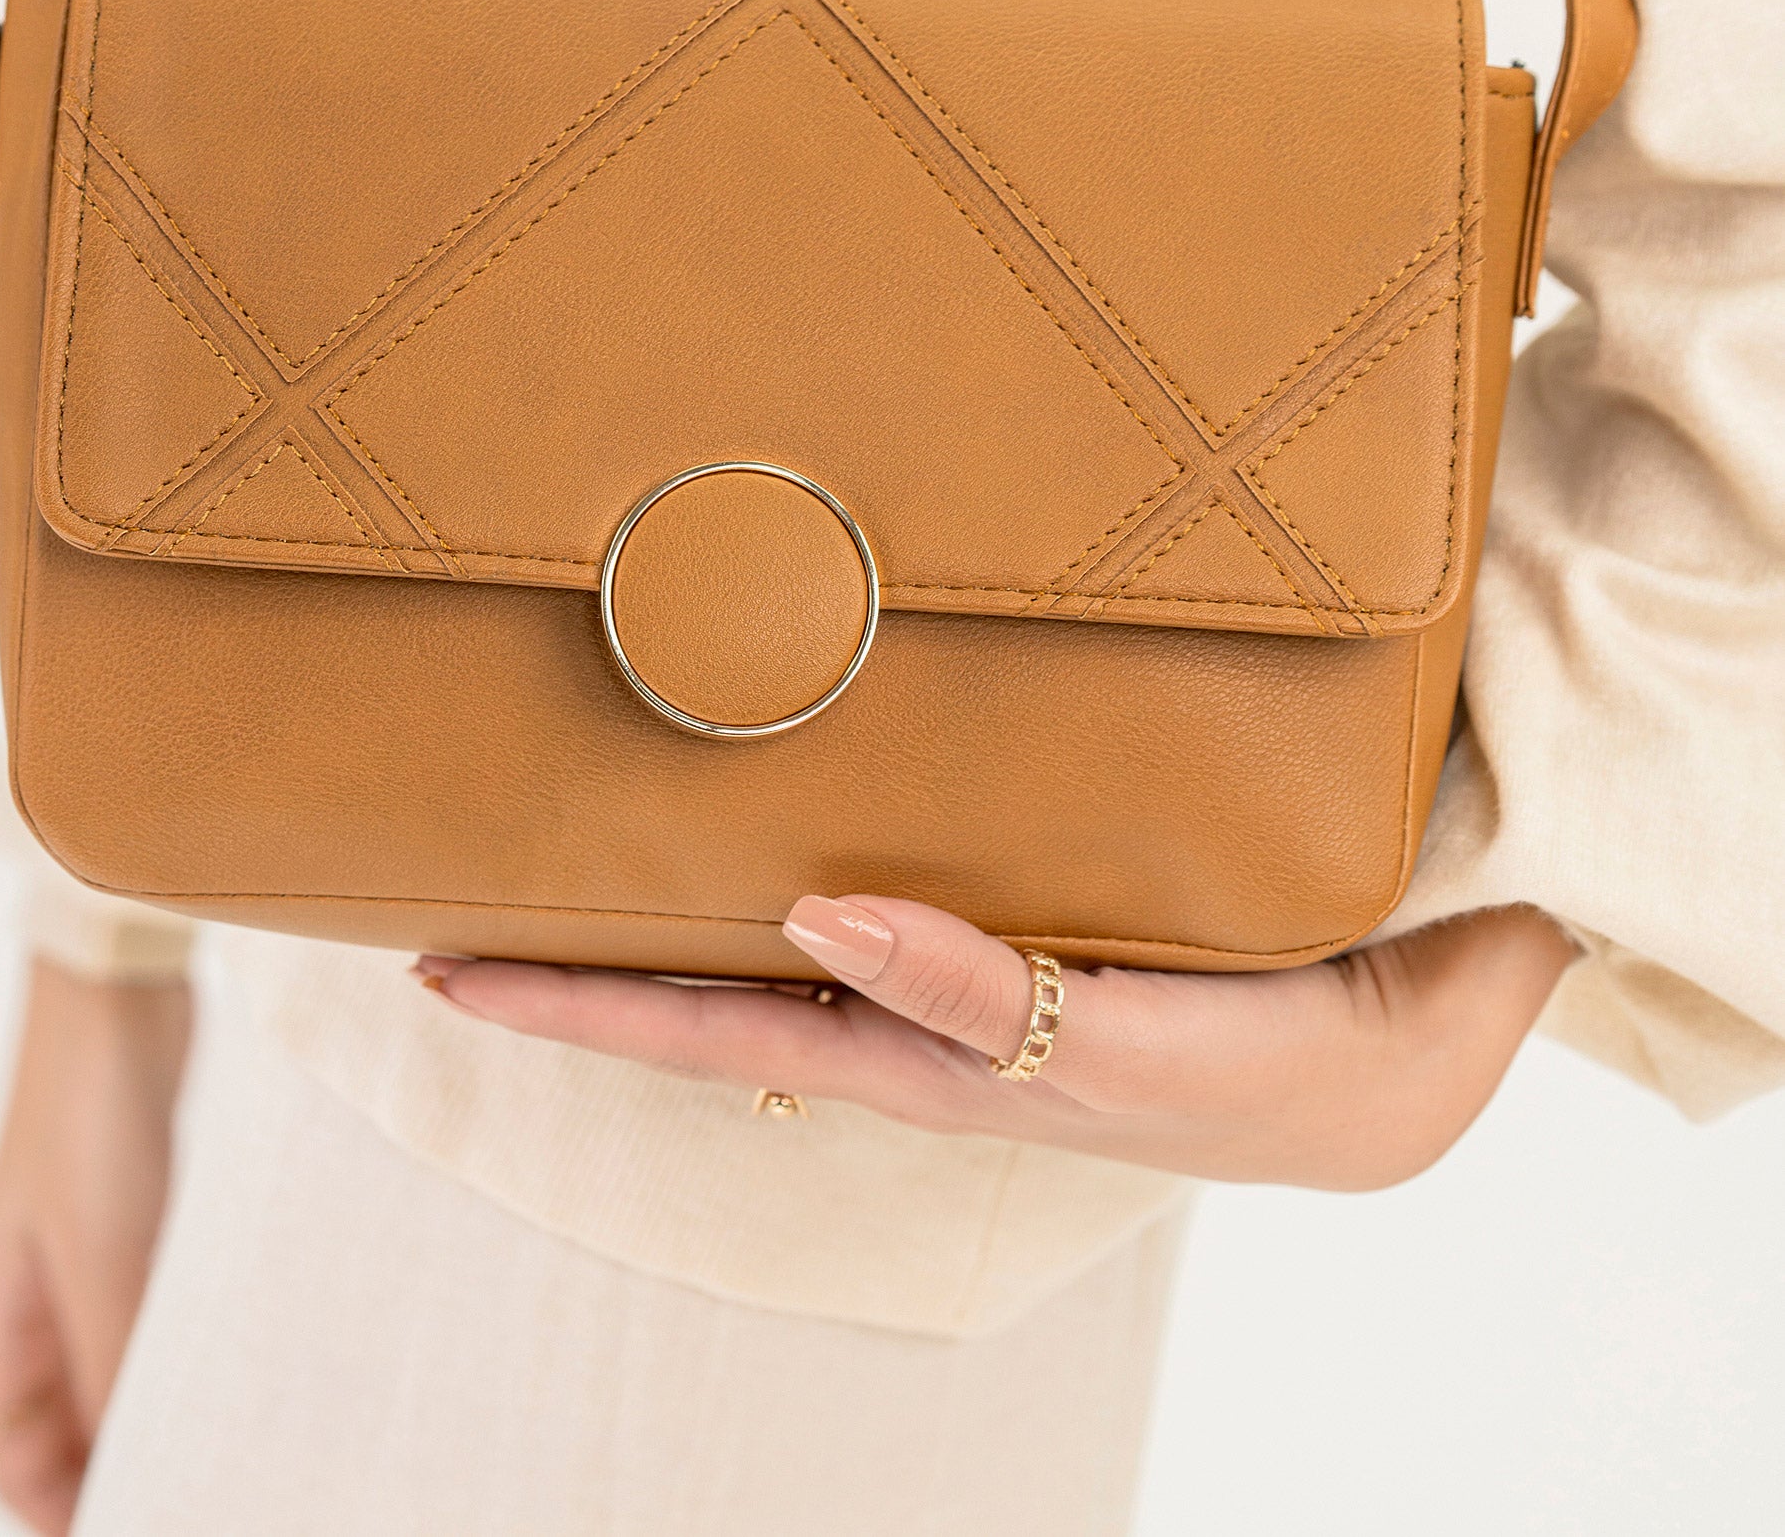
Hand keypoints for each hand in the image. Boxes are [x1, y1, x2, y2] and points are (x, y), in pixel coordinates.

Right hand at [0, 959, 191, 1535]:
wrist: (116, 992)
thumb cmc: (88, 1112)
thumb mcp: (106, 1250)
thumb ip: (116, 1355)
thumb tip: (145, 1451)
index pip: (16, 1464)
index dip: (69, 1514)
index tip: (145, 1526)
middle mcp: (25, 1304)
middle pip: (60, 1428)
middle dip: (117, 1468)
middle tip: (204, 1490)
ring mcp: (75, 1260)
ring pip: (107, 1367)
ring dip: (153, 1403)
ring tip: (226, 1438)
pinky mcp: (126, 1217)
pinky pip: (142, 1309)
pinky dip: (173, 1342)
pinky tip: (226, 1356)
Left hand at [417, 897, 1575, 1190]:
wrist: (1421, 1035)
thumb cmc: (1289, 1063)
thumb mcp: (1144, 1050)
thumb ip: (986, 1000)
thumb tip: (817, 923)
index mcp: (941, 1054)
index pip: (722, 1032)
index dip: (585, 1004)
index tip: (447, 965)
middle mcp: (933, 1012)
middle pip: (724, 989)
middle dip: (593, 958)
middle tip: (453, 899)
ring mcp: (975, 964)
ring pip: (790, 934)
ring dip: (682, 900)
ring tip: (577, 834)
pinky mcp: (1036, 910)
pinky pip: (881, 879)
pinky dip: (796, 852)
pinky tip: (769, 804)